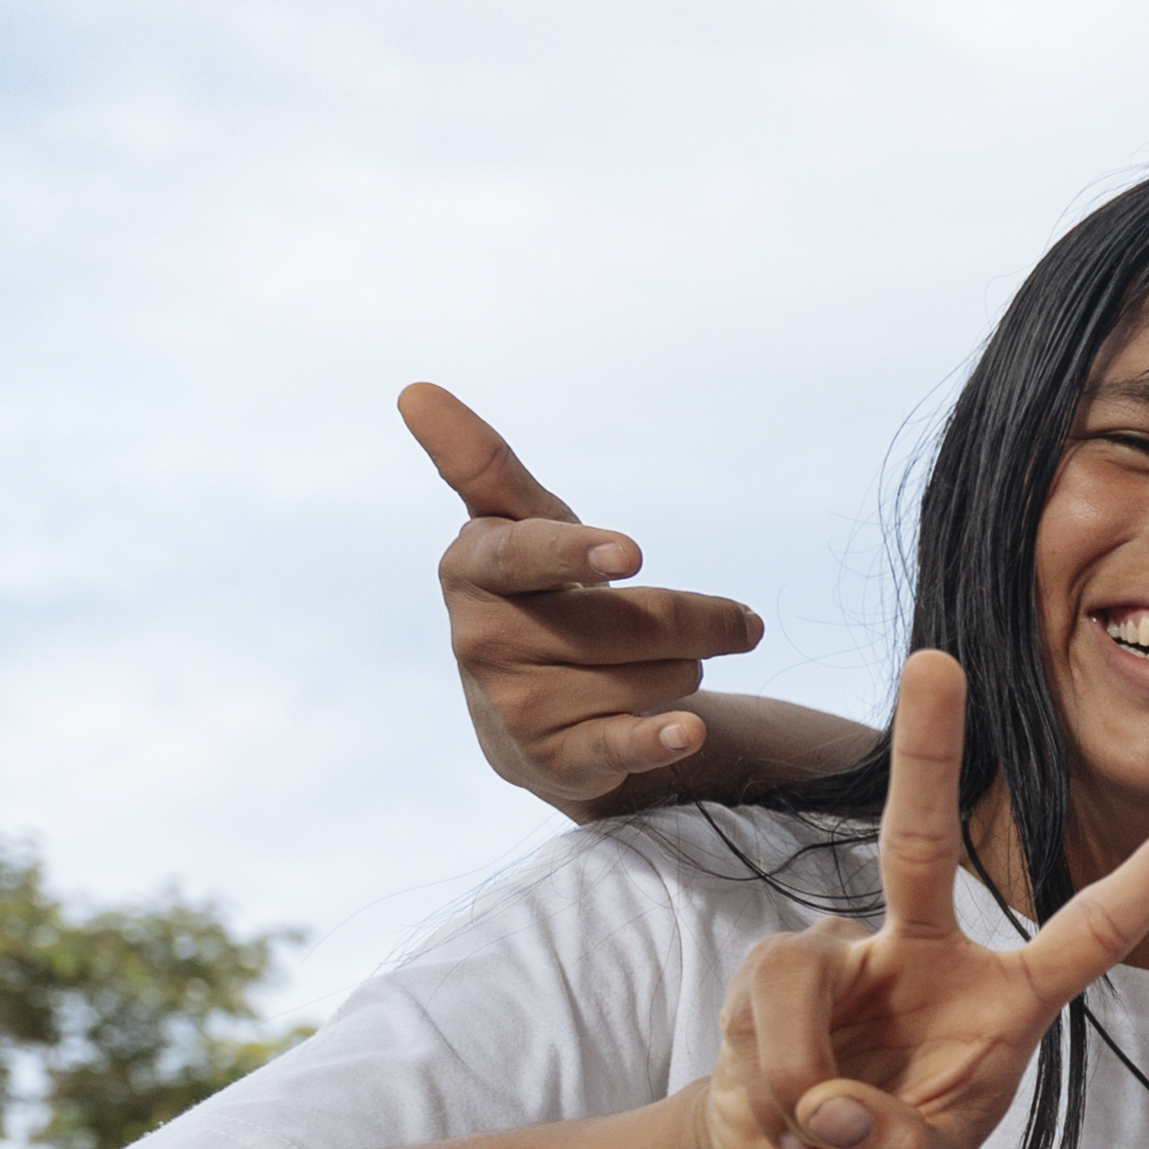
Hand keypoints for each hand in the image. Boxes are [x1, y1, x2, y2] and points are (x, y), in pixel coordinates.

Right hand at [412, 382, 862, 818]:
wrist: (535, 714)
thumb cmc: (540, 593)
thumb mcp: (518, 523)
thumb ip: (479, 462)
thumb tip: (414, 389)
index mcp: (473, 567)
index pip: (528, 553)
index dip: (578, 552)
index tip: (631, 553)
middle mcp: (480, 638)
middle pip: (625, 619)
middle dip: (696, 619)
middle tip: (734, 623)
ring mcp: (511, 702)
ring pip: (648, 674)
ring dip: (686, 668)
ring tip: (667, 669)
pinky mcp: (549, 759)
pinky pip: (619, 743)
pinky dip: (658, 739)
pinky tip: (686, 732)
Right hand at [691, 652, 1148, 1148]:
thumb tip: (831, 1103)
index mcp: (1004, 1006)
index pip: (1092, 933)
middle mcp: (927, 957)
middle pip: (920, 844)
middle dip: (925, 750)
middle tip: (935, 658)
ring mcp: (844, 953)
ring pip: (801, 974)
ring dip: (796, 1075)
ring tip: (805, 1140)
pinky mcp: (774, 970)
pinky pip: (759, 1011)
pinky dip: (765, 1084)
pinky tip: (775, 1123)